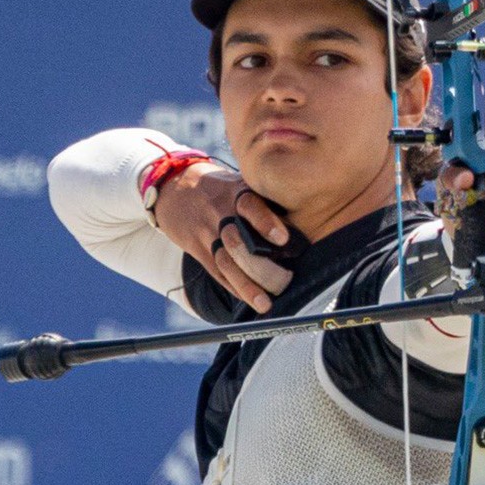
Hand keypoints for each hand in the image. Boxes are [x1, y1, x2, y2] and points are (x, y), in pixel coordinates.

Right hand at [150, 163, 292, 312]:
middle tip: (285, 281)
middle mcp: (220, 213)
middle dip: (261, 265)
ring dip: (247, 286)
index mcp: (235, 192)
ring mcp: (207, 233)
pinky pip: (217, 272)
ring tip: (265, 303)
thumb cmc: (222, 187)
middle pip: (238, 242)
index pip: (249, 205)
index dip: (265, 222)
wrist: (174, 187)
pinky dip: (234, 288)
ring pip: (227, 263)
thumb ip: (266, 196)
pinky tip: (250, 300)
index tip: (283, 239)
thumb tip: (310, 212)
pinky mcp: (198, 249)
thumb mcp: (240, 181)